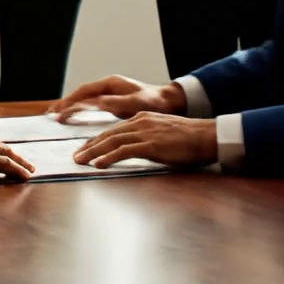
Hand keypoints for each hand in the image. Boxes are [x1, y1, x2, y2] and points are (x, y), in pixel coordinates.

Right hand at [52, 74, 186, 120]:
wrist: (168, 101)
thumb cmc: (154, 101)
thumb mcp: (137, 102)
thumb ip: (118, 103)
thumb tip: (98, 103)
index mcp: (111, 84)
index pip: (85, 91)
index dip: (71, 100)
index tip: (59, 109)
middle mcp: (107, 86)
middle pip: (82, 94)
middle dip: (66, 103)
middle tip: (51, 113)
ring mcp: (109, 93)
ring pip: (85, 99)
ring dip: (71, 106)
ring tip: (57, 115)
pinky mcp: (112, 101)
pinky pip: (91, 105)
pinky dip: (80, 109)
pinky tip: (74, 116)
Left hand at [73, 114, 217, 168]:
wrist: (207, 136)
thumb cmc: (190, 139)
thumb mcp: (164, 134)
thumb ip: (149, 139)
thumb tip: (139, 150)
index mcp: (142, 119)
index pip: (114, 130)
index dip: (98, 140)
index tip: (87, 149)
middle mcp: (140, 122)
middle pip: (108, 134)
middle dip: (90, 146)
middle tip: (76, 156)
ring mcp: (144, 133)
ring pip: (111, 141)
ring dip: (93, 152)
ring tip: (80, 161)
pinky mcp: (150, 145)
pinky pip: (124, 151)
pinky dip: (108, 158)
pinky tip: (98, 164)